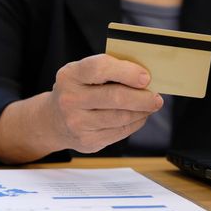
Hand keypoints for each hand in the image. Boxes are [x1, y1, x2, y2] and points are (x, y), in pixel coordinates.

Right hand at [48, 54, 162, 152]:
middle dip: (142, 97)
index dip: (127, 72)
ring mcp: (78, 123)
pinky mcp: (88, 141)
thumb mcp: (83, 74)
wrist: (54, 121)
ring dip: (142, 111)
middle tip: (156, 97)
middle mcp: (71, 99)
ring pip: (121, 117)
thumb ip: (109, 72)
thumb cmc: (77, 91)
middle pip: (115, 97)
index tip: (146, 77)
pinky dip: (135, 123)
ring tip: (151, 105)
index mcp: (70, 75)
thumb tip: (145, 77)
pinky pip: (120, 132)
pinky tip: (139, 116)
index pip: (100, 68)